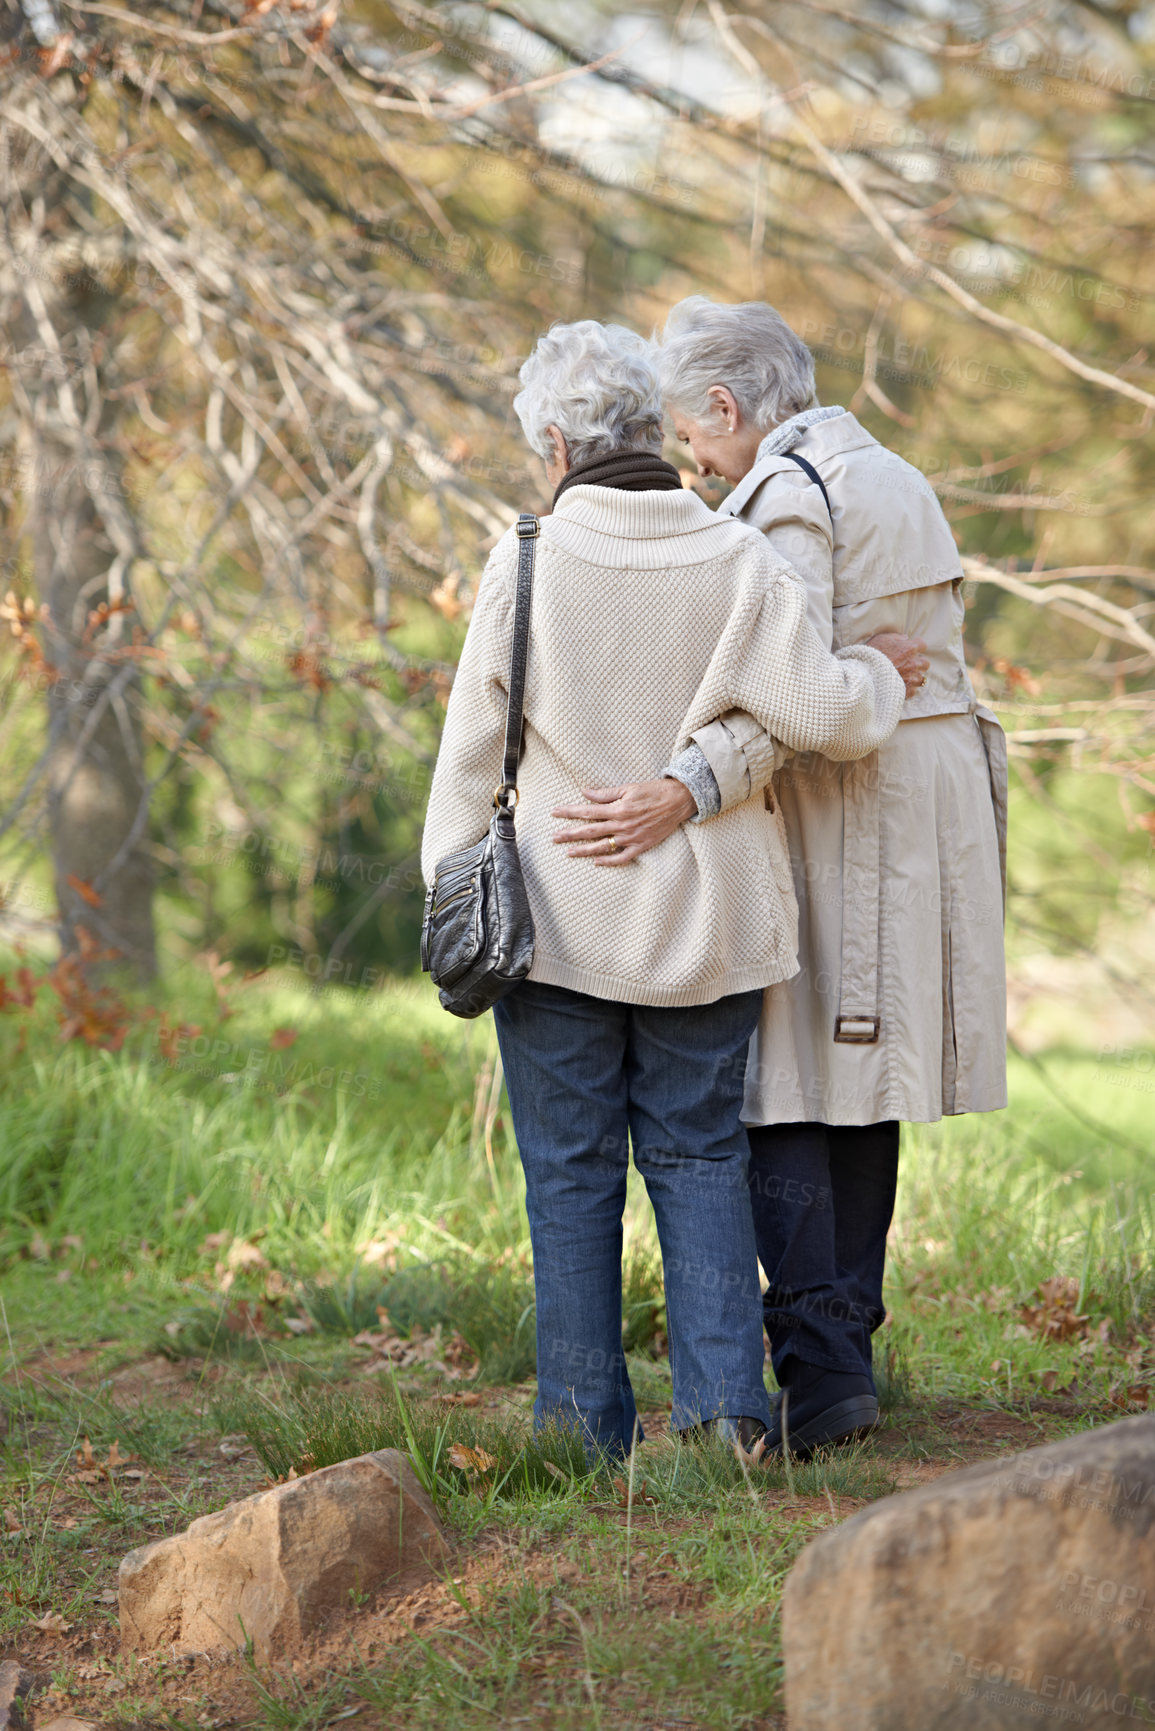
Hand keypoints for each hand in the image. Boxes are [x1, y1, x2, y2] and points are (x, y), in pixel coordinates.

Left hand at [550, 778, 695, 865]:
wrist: (678, 801)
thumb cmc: (654, 791)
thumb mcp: (628, 788)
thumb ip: (605, 793)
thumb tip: (584, 792)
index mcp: (617, 809)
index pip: (587, 811)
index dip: (569, 812)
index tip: (555, 813)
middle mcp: (622, 825)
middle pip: (590, 832)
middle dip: (570, 834)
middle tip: (554, 838)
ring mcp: (631, 838)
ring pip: (602, 847)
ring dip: (583, 850)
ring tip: (568, 852)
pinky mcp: (641, 846)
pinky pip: (622, 858)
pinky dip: (608, 861)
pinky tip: (596, 862)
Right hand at [866, 632, 930, 699]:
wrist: (862, 676)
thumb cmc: (870, 656)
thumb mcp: (881, 639)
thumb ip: (896, 637)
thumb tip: (905, 639)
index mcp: (909, 649)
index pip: (922, 645)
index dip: (915, 647)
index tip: (908, 649)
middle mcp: (914, 664)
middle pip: (925, 663)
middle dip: (918, 662)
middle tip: (906, 663)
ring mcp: (911, 679)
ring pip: (921, 678)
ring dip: (914, 676)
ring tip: (904, 676)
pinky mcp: (906, 692)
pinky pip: (914, 690)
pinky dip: (908, 688)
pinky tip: (899, 685)